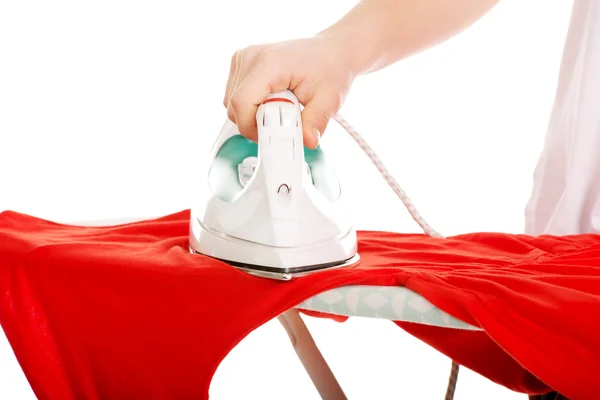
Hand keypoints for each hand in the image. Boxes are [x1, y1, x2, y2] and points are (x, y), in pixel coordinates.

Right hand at [223, 36, 356, 148]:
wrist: (331, 51)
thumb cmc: (330, 69)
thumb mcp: (329, 99)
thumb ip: (316, 121)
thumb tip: (308, 141)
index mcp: (270, 62)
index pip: (242, 102)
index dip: (251, 127)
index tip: (272, 136)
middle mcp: (251, 56)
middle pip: (234, 106)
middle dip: (256, 124)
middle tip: (284, 123)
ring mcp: (244, 58)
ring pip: (232, 104)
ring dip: (254, 116)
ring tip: (282, 109)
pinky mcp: (242, 65)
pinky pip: (236, 97)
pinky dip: (252, 107)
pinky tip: (273, 102)